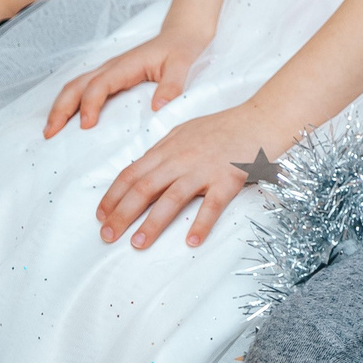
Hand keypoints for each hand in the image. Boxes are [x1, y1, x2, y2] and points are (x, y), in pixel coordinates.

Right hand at [45, 28, 210, 137]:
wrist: (181, 35)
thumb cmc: (181, 49)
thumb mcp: (182, 66)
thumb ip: (172, 86)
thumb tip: (157, 109)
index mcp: (126, 65)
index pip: (99, 84)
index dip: (90, 104)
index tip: (86, 125)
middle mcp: (111, 67)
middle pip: (76, 85)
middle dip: (60, 109)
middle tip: (50, 134)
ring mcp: (108, 72)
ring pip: (74, 87)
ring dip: (60, 107)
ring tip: (50, 131)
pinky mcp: (110, 77)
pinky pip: (83, 90)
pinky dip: (70, 104)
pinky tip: (66, 121)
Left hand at [94, 102, 292, 249]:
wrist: (262, 119)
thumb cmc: (225, 127)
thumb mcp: (186, 132)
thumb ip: (164, 152)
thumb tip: (141, 172)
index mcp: (169, 148)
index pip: (132, 173)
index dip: (112, 196)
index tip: (100, 216)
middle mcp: (182, 158)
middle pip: (144, 188)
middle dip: (121, 214)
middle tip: (107, 236)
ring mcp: (205, 169)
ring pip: (172, 198)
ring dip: (152, 223)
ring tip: (137, 243)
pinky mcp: (229, 179)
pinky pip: (213, 204)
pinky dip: (202, 223)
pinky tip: (191, 241)